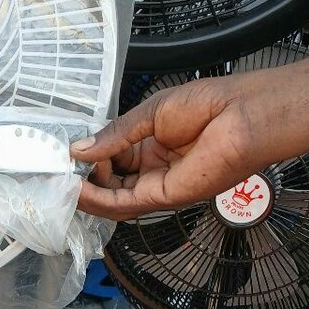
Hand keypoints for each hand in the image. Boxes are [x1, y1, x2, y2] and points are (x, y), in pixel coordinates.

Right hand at [72, 58, 308, 219]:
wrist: (249, 114)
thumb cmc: (214, 103)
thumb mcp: (152, 112)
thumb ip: (116, 134)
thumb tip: (80, 148)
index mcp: (155, 144)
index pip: (112, 160)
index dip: (89, 159)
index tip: (67, 153)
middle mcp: (157, 168)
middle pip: (111, 183)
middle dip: (84, 178)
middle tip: (59, 170)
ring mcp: (163, 185)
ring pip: (116, 199)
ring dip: (88, 193)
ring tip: (63, 182)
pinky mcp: (169, 196)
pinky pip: (128, 204)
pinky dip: (103, 200)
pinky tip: (81, 190)